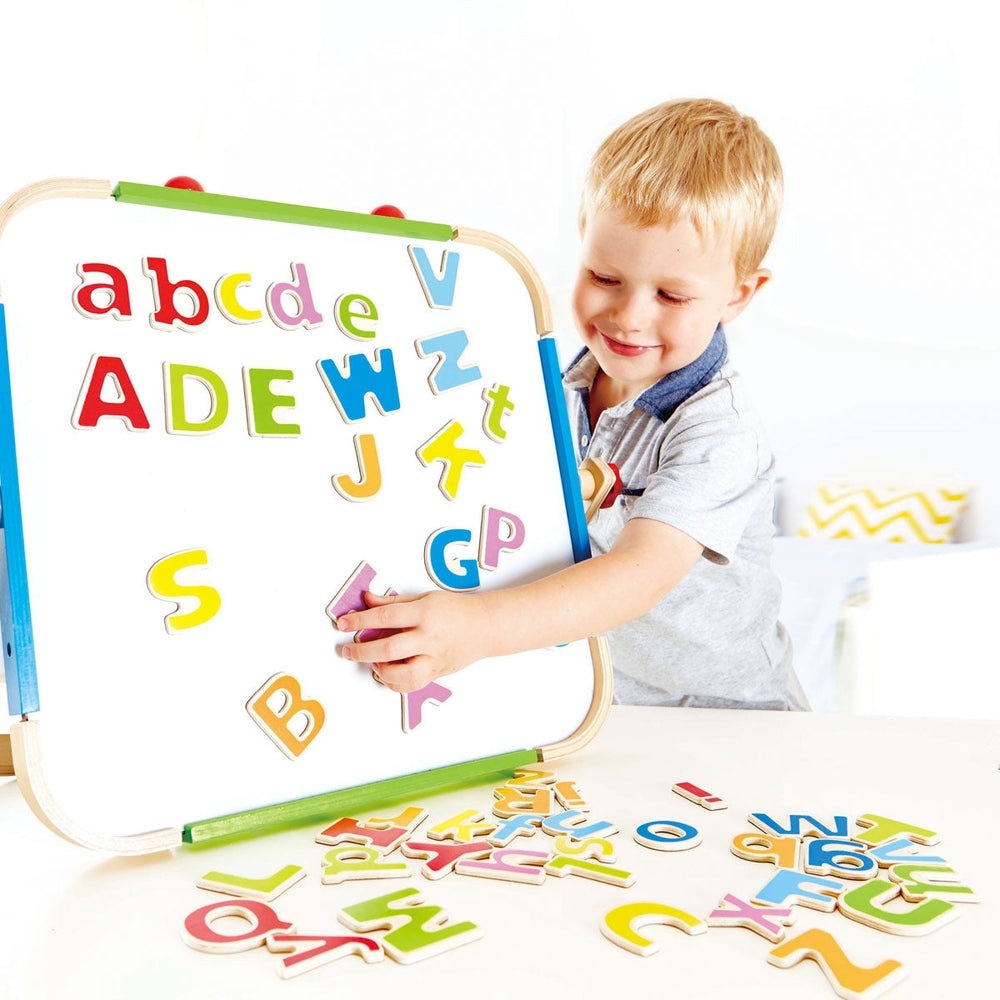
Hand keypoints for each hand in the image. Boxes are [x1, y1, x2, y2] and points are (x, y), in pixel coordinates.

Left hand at [336, 589, 490, 692]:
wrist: (487, 627)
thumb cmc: (458, 610)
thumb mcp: (426, 597)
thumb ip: (395, 602)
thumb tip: (368, 600)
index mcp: (425, 614)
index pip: (385, 617)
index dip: (360, 620)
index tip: (343, 623)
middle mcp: (430, 638)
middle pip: (388, 648)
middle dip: (362, 650)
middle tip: (348, 650)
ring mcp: (434, 658)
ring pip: (401, 674)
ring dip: (380, 670)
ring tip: (373, 661)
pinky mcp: (437, 673)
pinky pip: (411, 685)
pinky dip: (395, 682)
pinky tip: (388, 672)